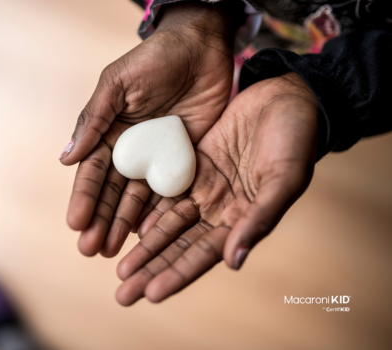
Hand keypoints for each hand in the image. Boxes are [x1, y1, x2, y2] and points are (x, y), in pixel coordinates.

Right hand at [61, 3, 242, 256]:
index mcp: (109, 133)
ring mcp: (157, 159)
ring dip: (124, 224)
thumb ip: (94, 119)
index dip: (84, 198)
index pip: (93, 172)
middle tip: (92, 250)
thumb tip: (65, 157)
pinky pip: (170, 191)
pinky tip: (148, 235)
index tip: (76, 224)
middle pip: (112, 193)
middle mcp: (131, 151)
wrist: (201, 48)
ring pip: (138, 199)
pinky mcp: (183, 161)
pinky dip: (159, 214)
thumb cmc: (155, 59)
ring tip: (113, 251)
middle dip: (101, 220)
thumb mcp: (118, 84)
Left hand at [115, 72, 319, 305]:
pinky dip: (147, 209)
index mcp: (243, 219)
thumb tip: (233, 262)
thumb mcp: (283, 178)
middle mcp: (219, 209)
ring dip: (144, 246)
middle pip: (179, 245)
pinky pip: (164, 191)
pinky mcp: (192, 165)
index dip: (178, 274)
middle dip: (152, 269)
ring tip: (119, 268)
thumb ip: (259, 219)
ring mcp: (204, 188)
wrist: (285, 98)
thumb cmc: (295, 139)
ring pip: (167, 223)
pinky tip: (128, 225)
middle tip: (123, 293)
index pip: (204, 254)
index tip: (151, 294)